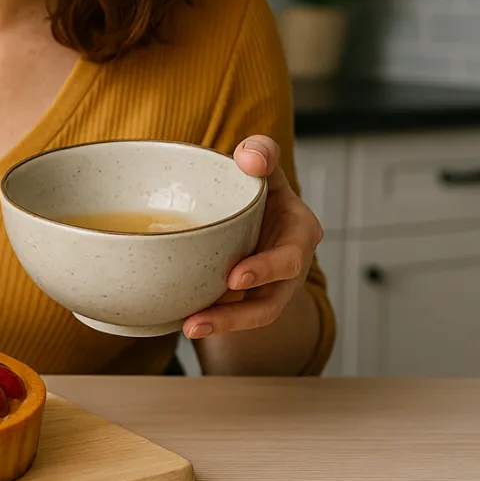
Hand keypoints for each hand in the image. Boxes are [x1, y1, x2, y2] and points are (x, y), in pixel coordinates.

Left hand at [181, 135, 322, 339]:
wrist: (251, 208)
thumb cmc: (259, 187)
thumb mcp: (265, 165)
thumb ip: (262, 153)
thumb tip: (249, 157)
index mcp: (299, 235)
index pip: (290, 259)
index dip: (266, 271)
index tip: (235, 277)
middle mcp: (287, 268)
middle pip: (270, 302)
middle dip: (237, 314)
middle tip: (200, 318)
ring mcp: (267, 288)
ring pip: (250, 316)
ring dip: (220, 325)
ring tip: (188, 327)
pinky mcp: (245, 299)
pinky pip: (231, 314)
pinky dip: (209, 318)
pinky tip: (180, 319)